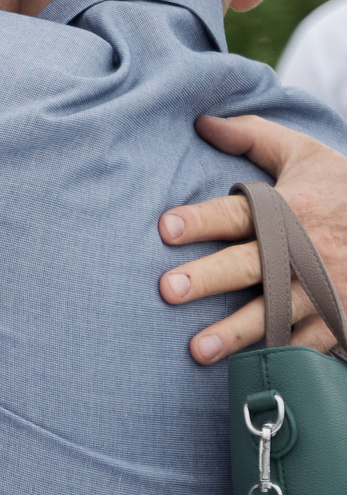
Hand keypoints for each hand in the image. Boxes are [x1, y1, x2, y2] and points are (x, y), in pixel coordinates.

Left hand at [159, 115, 346, 360]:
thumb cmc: (342, 189)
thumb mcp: (306, 155)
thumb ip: (254, 136)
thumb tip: (202, 120)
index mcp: (293, 208)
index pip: (240, 211)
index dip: (203, 219)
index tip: (165, 228)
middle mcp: (306, 250)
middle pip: (251, 263)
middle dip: (211, 277)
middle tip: (168, 290)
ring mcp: (324, 288)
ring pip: (276, 313)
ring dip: (237, 332)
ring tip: (198, 350)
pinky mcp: (339, 318)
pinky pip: (310, 342)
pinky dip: (283, 357)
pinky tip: (250, 373)